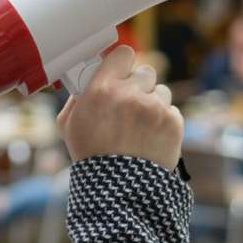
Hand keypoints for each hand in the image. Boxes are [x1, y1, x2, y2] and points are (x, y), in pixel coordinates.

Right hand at [57, 46, 183, 169]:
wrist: (118, 188)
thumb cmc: (90, 155)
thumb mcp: (69, 123)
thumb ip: (78, 96)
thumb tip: (88, 80)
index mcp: (102, 89)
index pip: (122, 54)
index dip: (121, 63)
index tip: (119, 72)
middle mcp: (130, 93)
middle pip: (145, 70)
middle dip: (138, 84)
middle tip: (129, 101)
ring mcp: (154, 107)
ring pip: (160, 90)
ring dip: (152, 102)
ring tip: (140, 124)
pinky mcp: (173, 122)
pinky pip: (171, 110)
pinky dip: (163, 120)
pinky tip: (150, 135)